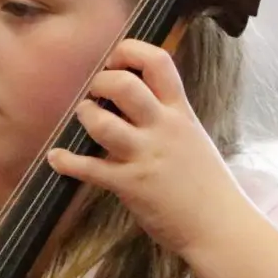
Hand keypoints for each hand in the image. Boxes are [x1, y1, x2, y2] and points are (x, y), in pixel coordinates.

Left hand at [47, 39, 243, 256]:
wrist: (220, 226)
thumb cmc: (209, 185)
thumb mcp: (194, 138)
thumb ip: (168, 119)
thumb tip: (136, 103)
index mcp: (181, 113)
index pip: (158, 62)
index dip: (130, 51)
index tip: (115, 60)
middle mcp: (163, 128)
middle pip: (124, 85)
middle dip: (101, 82)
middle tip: (96, 93)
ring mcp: (145, 156)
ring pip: (102, 123)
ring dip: (85, 116)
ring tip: (85, 119)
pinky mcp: (129, 185)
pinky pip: (88, 168)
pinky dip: (66, 161)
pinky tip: (57, 157)